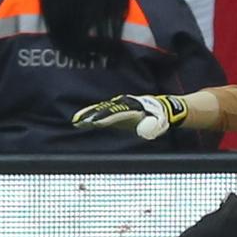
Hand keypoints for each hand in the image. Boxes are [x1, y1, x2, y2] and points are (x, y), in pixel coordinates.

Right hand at [72, 94, 188, 139]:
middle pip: (106, 110)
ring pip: (101, 109)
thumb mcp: (158, 123)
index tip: (96, 122)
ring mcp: (118, 105)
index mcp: (134, 108)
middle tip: (81, 122)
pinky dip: (90, 113)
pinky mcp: (113, 108)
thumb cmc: (157, 118)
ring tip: (77, 121)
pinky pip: (100, 110)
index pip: (117, 114)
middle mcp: (124, 104)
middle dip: (93, 116)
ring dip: (89, 114)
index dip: (106, 118)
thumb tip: (146, 132)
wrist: (157, 107)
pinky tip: (79, 120)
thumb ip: (152, 127)